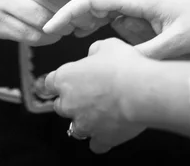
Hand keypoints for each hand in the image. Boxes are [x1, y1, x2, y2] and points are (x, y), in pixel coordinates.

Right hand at [33, 0, 189, 58]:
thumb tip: (117, 62)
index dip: (67, 11)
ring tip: (51, 20)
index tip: (49, 27)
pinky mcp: (139, 3)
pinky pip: (106, 3)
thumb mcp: (179, 43)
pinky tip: (81, 27)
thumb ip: (148, 53)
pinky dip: (88, 11)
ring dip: (70, 1)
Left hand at [44, 38, 147, 153]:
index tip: (64, 81)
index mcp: (65, 78)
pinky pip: (96, 144)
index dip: (59, 81)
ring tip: (100, 112)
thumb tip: (93, 56)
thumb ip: (94, 52)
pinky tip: (110, 130)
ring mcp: (83, 124)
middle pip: (61, 106)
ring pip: (76, 127)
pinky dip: (101, 138)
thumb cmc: (122, 65)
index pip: (49, 83)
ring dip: (84, 120)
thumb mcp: (106, 45)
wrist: (140, 90)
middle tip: (90, 93)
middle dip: (72, 101)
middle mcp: (69, 103)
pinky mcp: (101, 139)